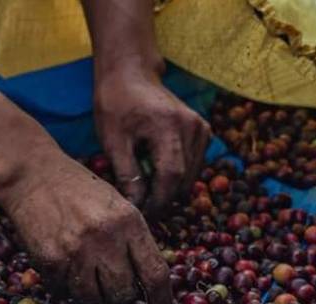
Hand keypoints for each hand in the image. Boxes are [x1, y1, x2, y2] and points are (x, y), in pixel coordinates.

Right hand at [0, 154, 171, 303]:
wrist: (32, 174)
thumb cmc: (77, 189)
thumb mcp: (116, 206)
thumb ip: (131, 239)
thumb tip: (144, 279)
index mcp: (129, 223)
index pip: (154, 273)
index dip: (161, 299)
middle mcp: (106, 239)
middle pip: (123, 294)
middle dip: (118, 298)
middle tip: (110, 289)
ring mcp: (76, 252)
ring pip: (92, 300)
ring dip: (91, 297)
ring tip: (85, 281)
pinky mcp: (50, 260)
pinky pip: (63, 291)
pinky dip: (64, 287)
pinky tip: (62, 268)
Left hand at [94, 67, 210, 212]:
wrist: (131, 75)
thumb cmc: (116, 105)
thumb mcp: (112, 140)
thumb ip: (126, 173)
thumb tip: (135, 205)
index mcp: (170, 127)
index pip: (171, 176)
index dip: (157, 202)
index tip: (141, 217)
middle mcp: (193, 127)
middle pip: (184, 179)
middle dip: (162, 200)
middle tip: (139, 212)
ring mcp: (202, 129)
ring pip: (190, 176)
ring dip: (169, 190)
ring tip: (144, 195)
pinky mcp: (203, 132)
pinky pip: (193, 165)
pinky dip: (176, 177)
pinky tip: (154, 178)